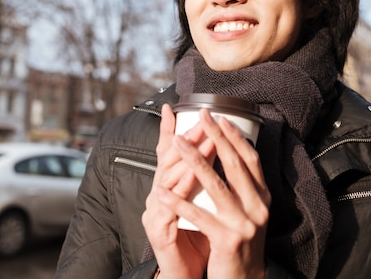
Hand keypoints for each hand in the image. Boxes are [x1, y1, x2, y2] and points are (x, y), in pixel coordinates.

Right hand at [142, 104, 211, 278]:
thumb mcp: (201, 204)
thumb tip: (216, 153)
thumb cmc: (197, 238)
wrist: (186, 274)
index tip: (173, 108)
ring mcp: (155, 212)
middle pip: (169, 161)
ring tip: (204, 139)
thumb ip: (203, 180)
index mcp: (167, 189)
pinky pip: (170, 205)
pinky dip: (181, 188)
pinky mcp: (158, 230)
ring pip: (168, 178)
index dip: (168, 131)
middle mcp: (157, 196)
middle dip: (188, 138)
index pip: (166, 155)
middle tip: (203, 119)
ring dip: (188, 156)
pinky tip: (192, 175)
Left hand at [160, 109, 270, 278]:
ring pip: (216, 185)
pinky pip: (199, 215)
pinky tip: (161, 191)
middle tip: (201, 116)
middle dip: (215, 137)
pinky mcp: (228, 240)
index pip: (250, 159)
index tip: (220, 117)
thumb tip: (230, 151)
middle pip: (234, 165)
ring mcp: (244, 223)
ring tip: (177, 142)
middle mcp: (258, 207)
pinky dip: (178, 202)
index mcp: (262, 197)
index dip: (235, 137)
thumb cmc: (238, 241)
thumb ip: (242, 186)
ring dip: (194, 160)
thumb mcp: (247, 211)